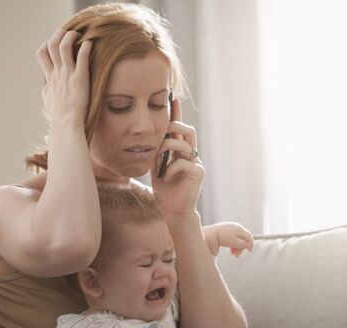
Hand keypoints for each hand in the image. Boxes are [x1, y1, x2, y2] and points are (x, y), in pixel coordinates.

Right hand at [36, 27, 91, 123]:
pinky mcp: (80, 78)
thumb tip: (47, 89)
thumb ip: (48, 92)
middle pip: (52, 45)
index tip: (56, 45)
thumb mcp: (49, 103)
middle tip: (68, 34)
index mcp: (50, 78)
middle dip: (59, 35)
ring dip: (71, 37)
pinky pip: (82, 56)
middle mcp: (57, 74)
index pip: (42, 54)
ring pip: (64, 46)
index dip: (47, 45)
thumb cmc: (59, 118)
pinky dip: (85, 46)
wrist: (66, 125)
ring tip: (79, 36)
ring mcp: (68, 75)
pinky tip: (90, 44)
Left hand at [150, 98, 204, 221]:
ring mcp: (196, 163)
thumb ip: (155, 153)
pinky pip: (183, 162)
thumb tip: (148, 138)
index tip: (172, 97)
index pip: (179, 129)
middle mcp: (191, 154)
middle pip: (188, 130)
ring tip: (159, 159)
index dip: (176, 114)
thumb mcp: (156, 168)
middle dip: (174, 126)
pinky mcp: (198, 173)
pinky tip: (166, 177)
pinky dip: (170, 168)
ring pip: (184, 144)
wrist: (173, 210)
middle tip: (162, 130)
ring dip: (168, 148)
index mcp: (181, 152)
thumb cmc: (165, 190)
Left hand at [203, 222, 253, 257]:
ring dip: (236, 247)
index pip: (249, 236)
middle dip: (241, 247)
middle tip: (236, 256)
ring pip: (237, 238)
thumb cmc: (223, 239)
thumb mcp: (235, 243)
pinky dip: (232, 244)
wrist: (210, 235)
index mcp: (239, 229)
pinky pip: (231, 237)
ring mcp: (230, 227)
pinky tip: (229, 250)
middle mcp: (236, 226)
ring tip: (232, 254)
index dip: (251, 244)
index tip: (249, 251)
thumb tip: (249, 245)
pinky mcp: (224, 230)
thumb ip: (244, 244)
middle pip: (242, 238)